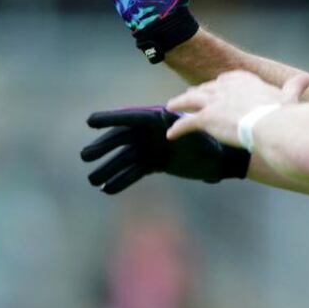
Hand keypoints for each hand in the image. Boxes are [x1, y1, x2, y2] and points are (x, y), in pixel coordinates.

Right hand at [81, 106, 250, 194]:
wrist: (223, 157)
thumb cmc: (214, 141)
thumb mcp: (199, 135)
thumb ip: (183, 135)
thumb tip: (170, 137)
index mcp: (159, 119)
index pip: (131, 117)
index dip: (110, 119)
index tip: (89, 121)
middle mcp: (151, 132)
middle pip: (123, 139)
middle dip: (103, 148)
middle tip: (85, 157)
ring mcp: (151, 148)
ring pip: (125, 158)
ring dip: (109, 168)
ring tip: (92, 181)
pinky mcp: (155, 163)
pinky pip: (134, 171)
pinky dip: (122, 180)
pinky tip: (108, 190)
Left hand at [166, 71, 308, 145]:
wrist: (270, 125)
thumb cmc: (282, 113)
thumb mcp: (288, 97)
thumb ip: (294, 87)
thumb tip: (306, 79)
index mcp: (245, 80)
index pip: (227, 79)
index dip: (221, 84)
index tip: (217, 86)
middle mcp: (226, 87)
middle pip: (207, 88)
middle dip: (198, 92)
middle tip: (190, 96)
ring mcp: (214, 101)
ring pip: (191, 99)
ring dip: (181, 103)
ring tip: (172, 106)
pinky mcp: (205, 118)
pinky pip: (186, 122)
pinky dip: (177, 128)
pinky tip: (170, 135)